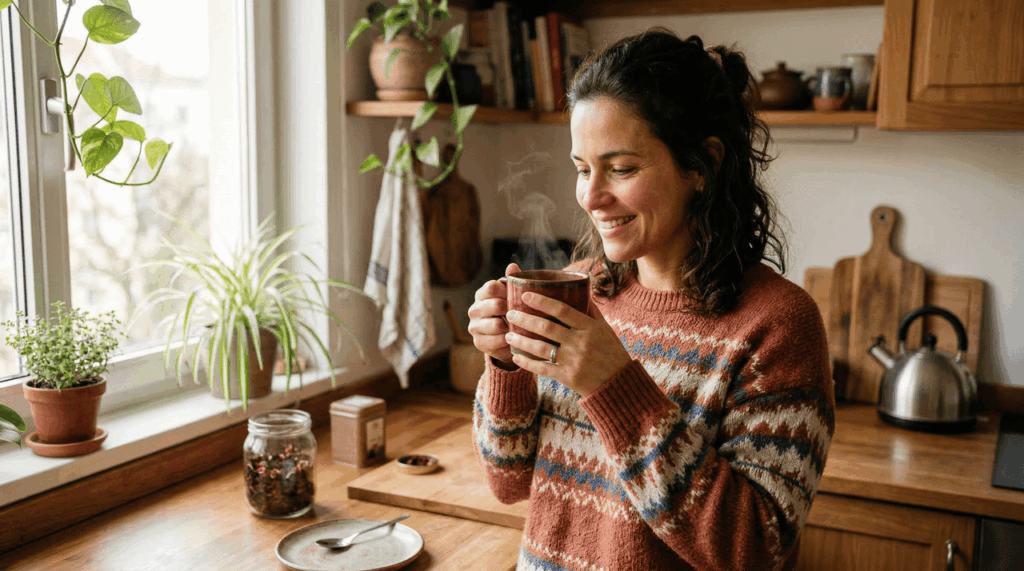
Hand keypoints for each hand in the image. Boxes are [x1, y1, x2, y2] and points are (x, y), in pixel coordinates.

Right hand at [467, 263, 520, 364]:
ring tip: (519, 327)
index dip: (507, 291)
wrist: (505, 339)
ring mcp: (474, 327)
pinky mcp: (478, 342)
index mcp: (481, 294)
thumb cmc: (510, 312)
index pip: (491, 287)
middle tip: (523, 314)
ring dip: (511, 327)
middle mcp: (474, 309)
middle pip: (495, 305)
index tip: (518, 297)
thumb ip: (512, 281)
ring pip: (496, 324)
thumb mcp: (512, 296)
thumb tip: (512, 265)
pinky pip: (496, 341)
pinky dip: (507, 340)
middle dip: (511, 310)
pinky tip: (514, 338)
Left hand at [504, 292, 631, 395]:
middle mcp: (580, 342)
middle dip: (524, 319)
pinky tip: (516, 357)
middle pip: (546, 327)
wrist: (619, 384)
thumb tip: (579, 290)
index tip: (525, 294)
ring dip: (521, 340)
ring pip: (541, 348)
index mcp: (589, 327)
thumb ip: (591, 311)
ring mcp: (573, 361)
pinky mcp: (568, 378)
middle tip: (510, 313)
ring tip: (508, 335)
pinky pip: (542, 369)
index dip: (542, 301)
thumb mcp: (605, 329)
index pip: (562, 310)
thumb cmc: (612, 352)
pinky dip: (527, 363)